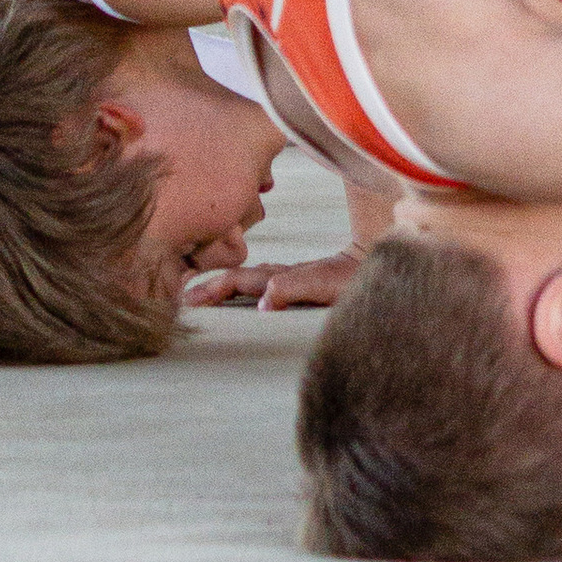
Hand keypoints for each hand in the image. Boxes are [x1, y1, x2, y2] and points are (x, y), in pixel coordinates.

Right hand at [182, 250, 359, 313]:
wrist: (380, 257)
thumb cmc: (355, 278)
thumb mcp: (325, 287)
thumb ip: (294, 290)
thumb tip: (261, 303)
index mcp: (283, 278)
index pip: (239, 282)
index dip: (212, 290)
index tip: (187, 299)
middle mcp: (284, 277)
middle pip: (238, 279)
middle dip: (209, 287)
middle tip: (181, 298)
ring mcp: (292, 278)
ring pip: (250, 280)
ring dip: (225, 286)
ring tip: (201, 293)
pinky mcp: (303, 283)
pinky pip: (265, 284)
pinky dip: (246, 287)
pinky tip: (244, 293)